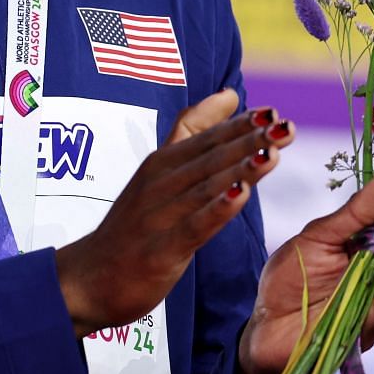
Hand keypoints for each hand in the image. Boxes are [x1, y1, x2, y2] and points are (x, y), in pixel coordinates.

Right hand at [55, 89, 293, 336]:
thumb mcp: (158, 171)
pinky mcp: (161, 250)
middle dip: (250, 141)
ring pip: (206, 187)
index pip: (206, 137)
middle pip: (210, 158)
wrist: (88, 279)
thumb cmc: (132, 225)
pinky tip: (241, 195)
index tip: (274, 112)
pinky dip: (217, 209)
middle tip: (285, 127)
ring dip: (240, 169)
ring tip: (272, 153)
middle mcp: (159, 183)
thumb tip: (231, 94)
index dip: (240, 125)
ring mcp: (159, 216)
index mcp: (161, 163)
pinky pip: (193, 226)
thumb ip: (193, 131)